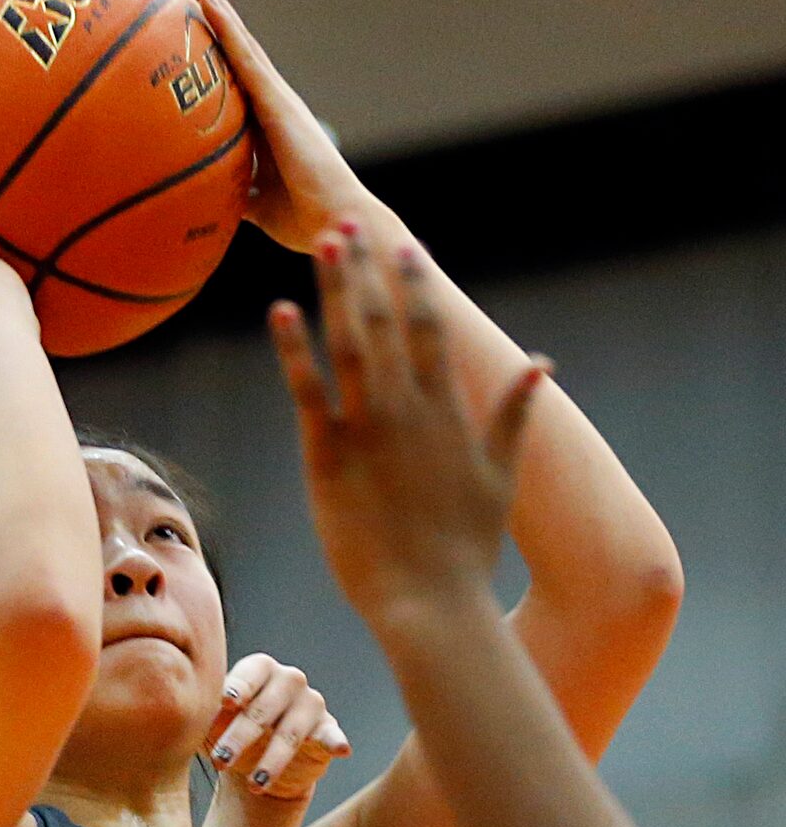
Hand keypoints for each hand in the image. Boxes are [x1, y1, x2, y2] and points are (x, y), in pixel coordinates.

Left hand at [176, 0, 368, 253]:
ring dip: (212, 3)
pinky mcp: (277, 101)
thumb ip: (235, 192)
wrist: (334, 223)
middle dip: (209, 10)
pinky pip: (244, 56)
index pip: (233, 74)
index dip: (212, 44)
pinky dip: (224, 27)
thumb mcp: (255, 204)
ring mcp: (276, 97)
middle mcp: (272, 100)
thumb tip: (206, 200)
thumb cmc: (303, 219)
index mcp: (266, 122)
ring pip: (238, 39)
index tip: (184, 20)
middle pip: (235, 44)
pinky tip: (204, 1)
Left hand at [204, 652, 350, 799]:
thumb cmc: (228, 731)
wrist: (257, 761)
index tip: (225, 702)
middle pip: (263, 709)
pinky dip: (335, 741)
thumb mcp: (212, 723)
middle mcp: (288, 680)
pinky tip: (341, 749)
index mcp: (258, 669)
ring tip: (254, 784)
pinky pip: (331, 735)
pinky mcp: (327, 729)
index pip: (249, 674)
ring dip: (271, 760)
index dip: (237, 687)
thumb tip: (185, 715)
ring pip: (290, 732)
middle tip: (220, 760)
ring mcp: (310, 704)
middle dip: (240, 736)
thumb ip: (204, 714)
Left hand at [270, 217, 548, 631]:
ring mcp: (369, 431)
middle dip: (365, 270)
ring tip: (321, 244)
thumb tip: (543, 367)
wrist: (432, 604)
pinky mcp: (329, 457)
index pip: (432, 331)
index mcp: (448, 413)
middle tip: (346, 222)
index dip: (415, 284)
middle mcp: (409, 411)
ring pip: (350, 343)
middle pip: (386, 323)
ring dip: (335, 290)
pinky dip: (295, 349)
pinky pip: (308, 391)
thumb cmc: (466, 551)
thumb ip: (515, 415)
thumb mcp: (501, 477)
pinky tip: (282, 310)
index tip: (402, 246)